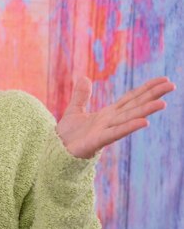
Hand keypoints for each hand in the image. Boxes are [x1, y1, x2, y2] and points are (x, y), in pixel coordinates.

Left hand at [56, 76, 175, 158]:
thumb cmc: (68, 135)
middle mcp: (111, 121)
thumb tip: (84, 77)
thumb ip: (81, 95)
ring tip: (163, 103)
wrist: (57, 151)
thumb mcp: (74, 110)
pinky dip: (129, 127)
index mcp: (108, 114)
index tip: (163, 80)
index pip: (131, 98)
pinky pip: (115, 133)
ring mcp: (106, 131)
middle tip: (171, 85)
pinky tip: (144, 122)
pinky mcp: (97, 141)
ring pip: (129, 118)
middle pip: (135, 106)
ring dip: (145, 111)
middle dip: (152, 96)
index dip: (146, 89)